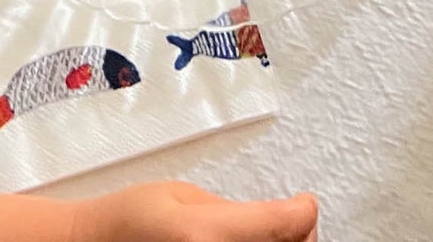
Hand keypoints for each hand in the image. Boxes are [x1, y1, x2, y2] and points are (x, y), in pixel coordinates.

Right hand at [0, 182, 317, 241]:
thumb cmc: (128, 220)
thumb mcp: (184, 196)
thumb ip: (238, 214)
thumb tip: (286, 220)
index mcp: (204, 234)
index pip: (285, 225)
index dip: (303, 212)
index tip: (304, 204)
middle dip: (296, 237)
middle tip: (293, 222)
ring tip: (269, 236)